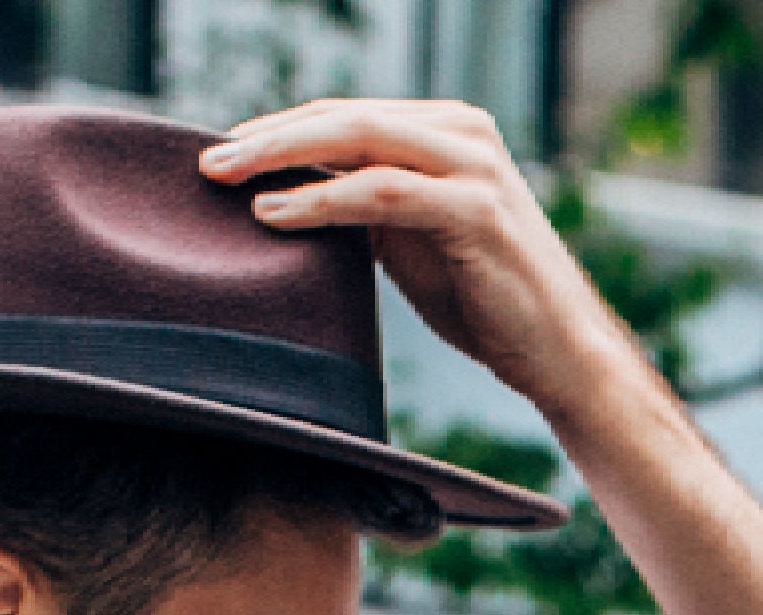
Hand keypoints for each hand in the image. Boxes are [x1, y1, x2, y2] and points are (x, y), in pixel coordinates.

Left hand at [200, 104, 642, 422]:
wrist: (555, 350)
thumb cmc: (483, 299)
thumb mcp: (413, 241)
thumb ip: (369, 208)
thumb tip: (298, 197)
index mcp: (446, 130)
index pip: (348, 115)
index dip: (282, 129)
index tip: (224, 153)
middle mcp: (461, 133)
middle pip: (346, 117)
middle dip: (270, 136)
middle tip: (207, 160)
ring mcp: (472, 166)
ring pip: (360, 142)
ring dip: (284, 158)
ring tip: (226, 179)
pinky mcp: (476, 210)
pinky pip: (383, 194)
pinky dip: (323, 202)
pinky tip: (274, 213)